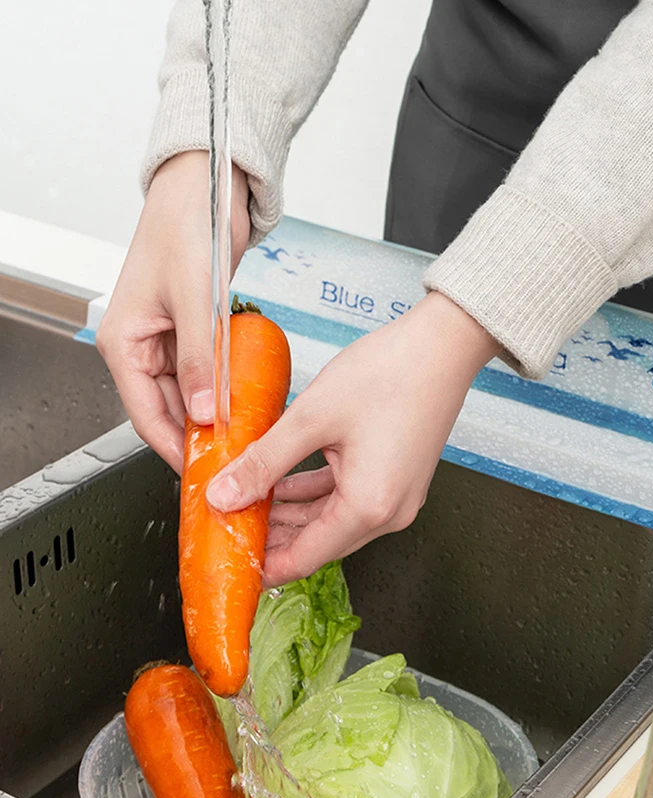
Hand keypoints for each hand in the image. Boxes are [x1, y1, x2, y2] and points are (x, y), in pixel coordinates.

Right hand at [96, 151, 250, 470]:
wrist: (208, 188)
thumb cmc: (187, 229)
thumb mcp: (195, 301)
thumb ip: (200, 360)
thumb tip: (204, 412)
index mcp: (126, 342)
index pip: (146, 415)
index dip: (174, 448)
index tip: (201, 471)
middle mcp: (144, 346)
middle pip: (170, 409)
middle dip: (199, 435)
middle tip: (232, 459)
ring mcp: (170, 339)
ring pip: (190, 393)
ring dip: (213, 414)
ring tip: (243, 436)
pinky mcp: (194, 330)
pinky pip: (207, 372)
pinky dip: (223, 388)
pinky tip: (244, 402)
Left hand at [206, 291, 501, 586]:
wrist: (442, 345)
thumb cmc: (389, 374)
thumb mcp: (312, 419)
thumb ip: (263, 461)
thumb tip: (223, 495)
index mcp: (369, 506)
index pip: (305, 558)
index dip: (263, 567)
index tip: (231, 566)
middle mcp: (388, 511)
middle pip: (319, 543)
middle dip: (272, 538)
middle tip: (228, 526)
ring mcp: (396, 495)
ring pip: (331, 520)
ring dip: (290, 515)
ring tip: (245, 502)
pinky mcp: (396, 476)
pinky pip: (347, 499)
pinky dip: (314, 495)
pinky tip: (282, 484)